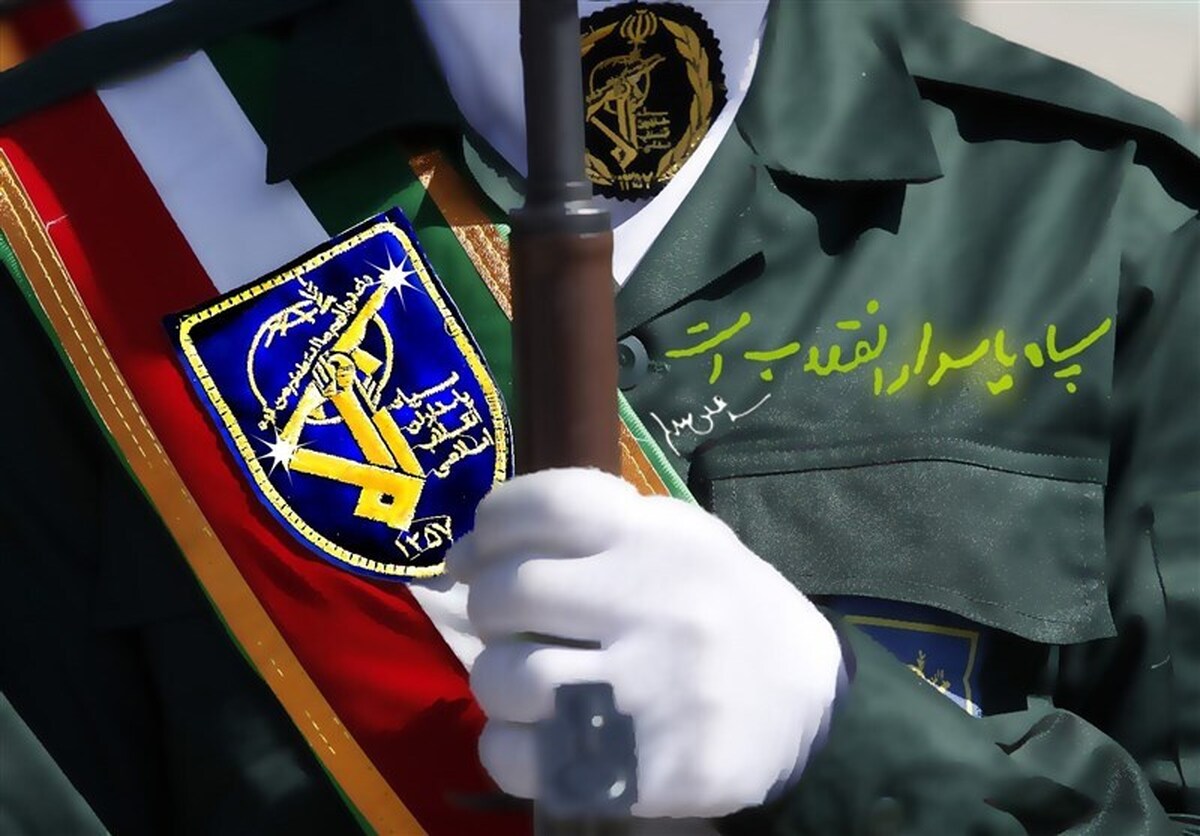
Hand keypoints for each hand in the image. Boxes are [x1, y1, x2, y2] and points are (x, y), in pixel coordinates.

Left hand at [446, 468, 844, 817]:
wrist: (811, 706)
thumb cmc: (725, 610)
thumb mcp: (681, 539)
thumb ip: (590, 528)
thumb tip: (473, 549)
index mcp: (658, 539)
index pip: (547, 505)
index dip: (493, 524)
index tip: (480, 553)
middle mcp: (655, 604)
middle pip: (509, 593)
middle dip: (490, 607)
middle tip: (510, 624)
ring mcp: (651, 691)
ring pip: (505, 679)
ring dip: (497, 681)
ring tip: (529, 684)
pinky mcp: (645, 769)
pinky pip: (521, 757)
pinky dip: (507, 748)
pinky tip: (537, 739)